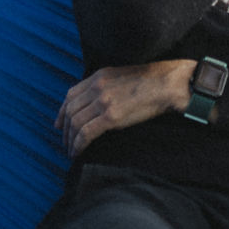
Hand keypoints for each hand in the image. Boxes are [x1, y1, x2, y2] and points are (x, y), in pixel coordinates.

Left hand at [56, 60, 194, 157]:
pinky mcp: (111, 115)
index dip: (61, 112)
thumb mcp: (123, 76)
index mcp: (100, 76)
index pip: (70, 95)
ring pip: (75, 123)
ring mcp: (103, 101)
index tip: (59, 124)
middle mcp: (98, 87)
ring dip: (70, 140)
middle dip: (65, 129)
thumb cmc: (152, 80)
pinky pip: (85, 133)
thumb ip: (107, 86)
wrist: (169, 83)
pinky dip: (78, 145)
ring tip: (71, 150)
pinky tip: (78, 152)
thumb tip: (96, 103)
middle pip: (70, 110)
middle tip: (65, 142)